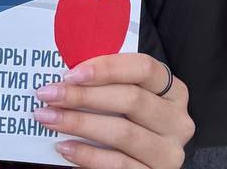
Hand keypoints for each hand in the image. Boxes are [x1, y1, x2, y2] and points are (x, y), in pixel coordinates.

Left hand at [32, 53, 193, 168]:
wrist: (137, 166)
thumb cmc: (129, 123)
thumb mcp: (127, 99)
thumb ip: (109, 84)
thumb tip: (67, 75)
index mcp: (174, 91)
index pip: (144, 68)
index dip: (108, 67)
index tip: (71, 73)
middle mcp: (177, 121)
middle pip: (131, 100)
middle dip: (84, 96)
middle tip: (49, 94)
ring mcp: (169, 152)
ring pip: (123, 132)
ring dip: (79, 124)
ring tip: (48, 118)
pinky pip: (117, 164)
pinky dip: (87, 154)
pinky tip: (64, 147)